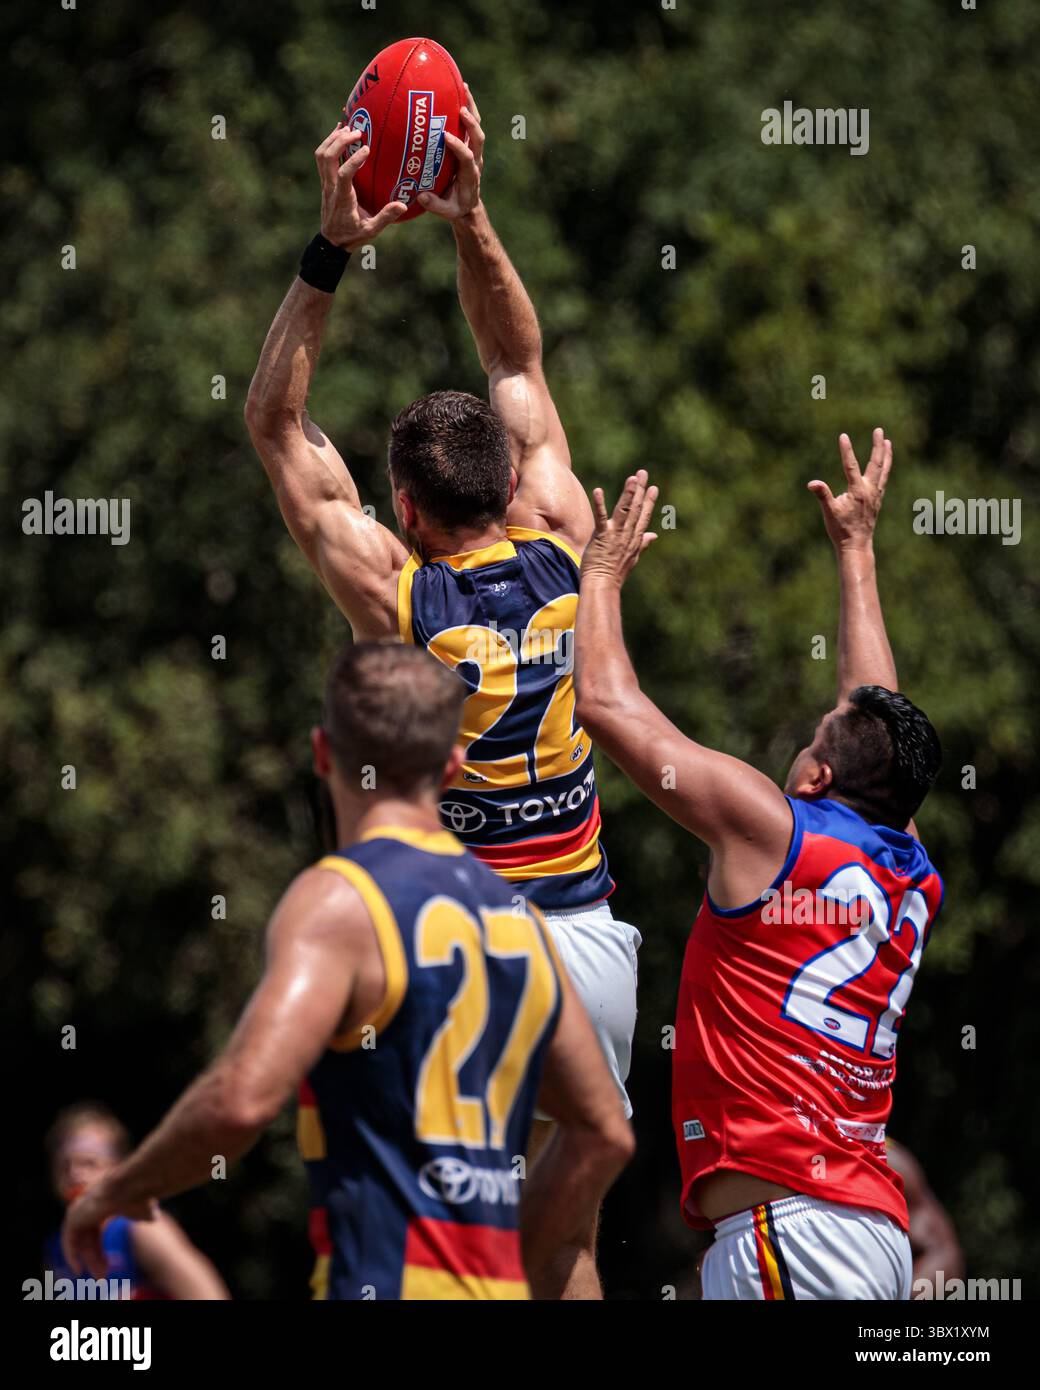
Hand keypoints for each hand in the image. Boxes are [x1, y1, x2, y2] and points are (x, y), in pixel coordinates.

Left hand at [62, 1180, 156, 1278]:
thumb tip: (152, 1218)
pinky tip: (79, 1268)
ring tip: (97, 1277)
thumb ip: (143, 1216)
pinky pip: (68, 1241)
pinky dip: (71, 1255)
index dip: (102, 1253)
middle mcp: (89, 1209)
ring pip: (80, 1243)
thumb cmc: (139, 1198)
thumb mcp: (143, 1212)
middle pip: (89, 1242)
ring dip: (88, 1261)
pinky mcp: (73, 1216)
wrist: (131, 1187)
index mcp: (103, 1207)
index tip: (108, 1268)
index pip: (97, 1235)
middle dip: (97, 1260)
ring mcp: (80, 1211)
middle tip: (102, 1278)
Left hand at [315, 124, 407, 250]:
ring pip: (321, 154)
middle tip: (358, 131)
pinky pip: (322, 157)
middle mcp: (330, 187)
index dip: (354, 160)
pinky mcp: (325, 180)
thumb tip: (403, 206)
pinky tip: (339, 132)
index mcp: (342, 199)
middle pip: (327, 157)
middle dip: (340, 140)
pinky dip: (329, 142)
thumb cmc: (352, 235)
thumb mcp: (371, 231)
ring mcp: (325, 183)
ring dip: (332, 138)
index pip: (344, 175)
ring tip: (347, 126)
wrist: (331, 241)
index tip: (367, 148)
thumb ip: (385, 218)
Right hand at [418, 85, 483, 219]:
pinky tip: (459, 91)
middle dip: (471, 124)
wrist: (468, 205)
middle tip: (461, 109)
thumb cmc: (455, 207)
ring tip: (463, 87)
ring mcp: (474, 151)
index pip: (467, 157)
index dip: (458, 146)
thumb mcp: (446, 211)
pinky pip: (470, 124)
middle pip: (478, 138)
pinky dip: (467, 107)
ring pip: (476, 127)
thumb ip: (435, 205)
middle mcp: (475, 160)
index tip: (445, 136)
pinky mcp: (470, 145)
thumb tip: (421, 196)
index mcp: (470, 175)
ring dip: (471, 107)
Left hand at [581, 470, 657, 586]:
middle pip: (636, 509)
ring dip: (628, 494)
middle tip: (643, 473)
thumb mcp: (633, 558)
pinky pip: (601, 518)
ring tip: (632, 478)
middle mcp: (627, 535)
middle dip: (640, 490)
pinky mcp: (601, 537)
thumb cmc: (615, 574)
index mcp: (635, 539)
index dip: (649, 501)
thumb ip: (643, 544)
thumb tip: (654, 535)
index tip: (653, 487)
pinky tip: (598, 490)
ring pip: (624, 511)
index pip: (644, 517)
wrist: (603, 586)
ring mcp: (615, 535)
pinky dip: (600, 504)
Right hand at [809, 428, 892, 550]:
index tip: (843, 436)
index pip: (851, 466)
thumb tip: (812, 483)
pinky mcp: (877, 500)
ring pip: (883, 470)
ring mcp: (876, 495)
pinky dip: (885, 468)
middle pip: (876, 463)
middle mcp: (870, 490)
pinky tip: (884, 464)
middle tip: (879, 430)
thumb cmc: (841, 529)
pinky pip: (883, 479)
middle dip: (877, 446)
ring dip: (886, 455)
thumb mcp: (829, 512)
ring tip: (887, 442)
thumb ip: (822, 495)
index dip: (847, 450)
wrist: (856, 545)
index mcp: (858, 491)